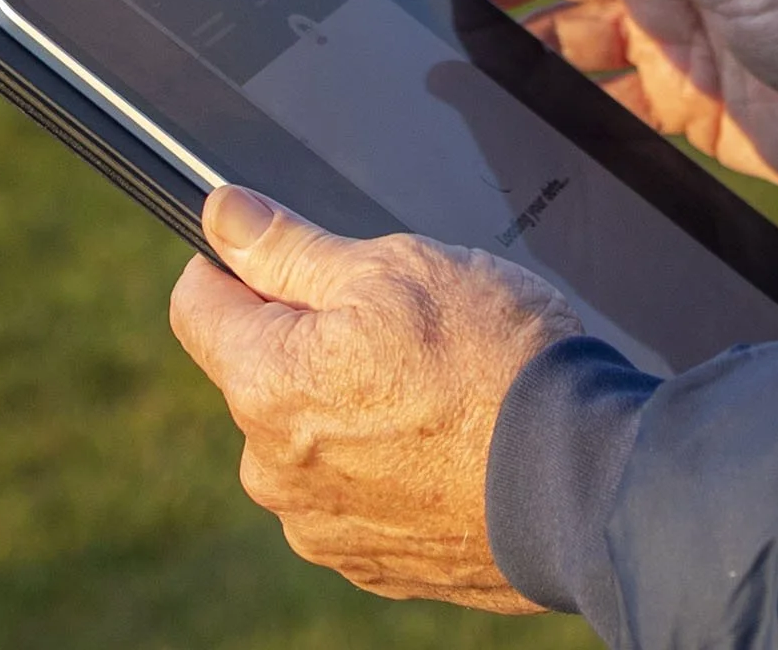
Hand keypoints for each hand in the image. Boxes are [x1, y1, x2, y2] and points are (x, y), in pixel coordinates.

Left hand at [169, 187, 578, 611]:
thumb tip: (222, 214)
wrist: (580, 478)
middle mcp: (274, 471)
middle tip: (397, 320)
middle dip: (309, 338)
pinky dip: (387, 462)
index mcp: (267, 386)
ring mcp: (322, 527)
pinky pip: (355, 492)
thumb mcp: (393, 266)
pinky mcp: (372, 563)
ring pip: (309, 436)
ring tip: (434, 384)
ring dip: (349, 405)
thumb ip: (291, 247)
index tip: (284, 256)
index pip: (197, 306)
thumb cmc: (494, 360)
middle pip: (261, 373)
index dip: (238, 265)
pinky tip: (444, 438)